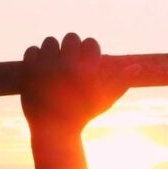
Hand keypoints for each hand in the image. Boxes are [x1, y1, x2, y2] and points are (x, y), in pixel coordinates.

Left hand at [20, 33, 136, 133]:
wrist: (54, 131)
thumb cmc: (84, 114)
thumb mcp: (105, 99)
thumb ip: (122, 80)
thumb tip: (139, 66)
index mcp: (86, 71)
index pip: (90, 43)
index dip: (89, 52)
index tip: (86, 64)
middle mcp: (66, 66)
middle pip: (71, 38)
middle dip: (72, 49)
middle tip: (70, 64)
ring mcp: (46, 67)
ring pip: (50, 41)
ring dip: (54, 51)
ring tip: (56, 66)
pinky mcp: (28, 71)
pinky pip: (32, 50)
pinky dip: (37, 58)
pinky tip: (43, 70)